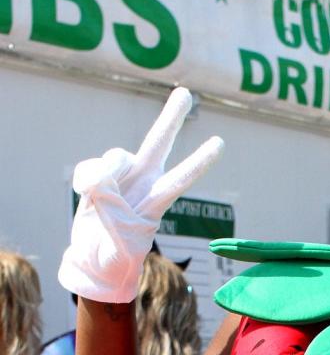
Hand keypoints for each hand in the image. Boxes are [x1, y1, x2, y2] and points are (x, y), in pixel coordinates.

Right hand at [58, 88, 222, 302]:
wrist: (94, 261)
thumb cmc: (115, 256)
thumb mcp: (119, 238)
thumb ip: (110, 205)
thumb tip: (99, 178)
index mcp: (157, 200)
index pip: (182, 177)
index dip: (199, 161)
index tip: (220, 144)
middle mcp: (143, 181)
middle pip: (158, 143)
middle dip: (171, 118)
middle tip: (186, 93)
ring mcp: (121, 177)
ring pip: (115, 157)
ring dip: (104, 175)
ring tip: (98, 200)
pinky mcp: (99, 177)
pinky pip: (90, 167)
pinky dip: (84, 179)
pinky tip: (84, 197)